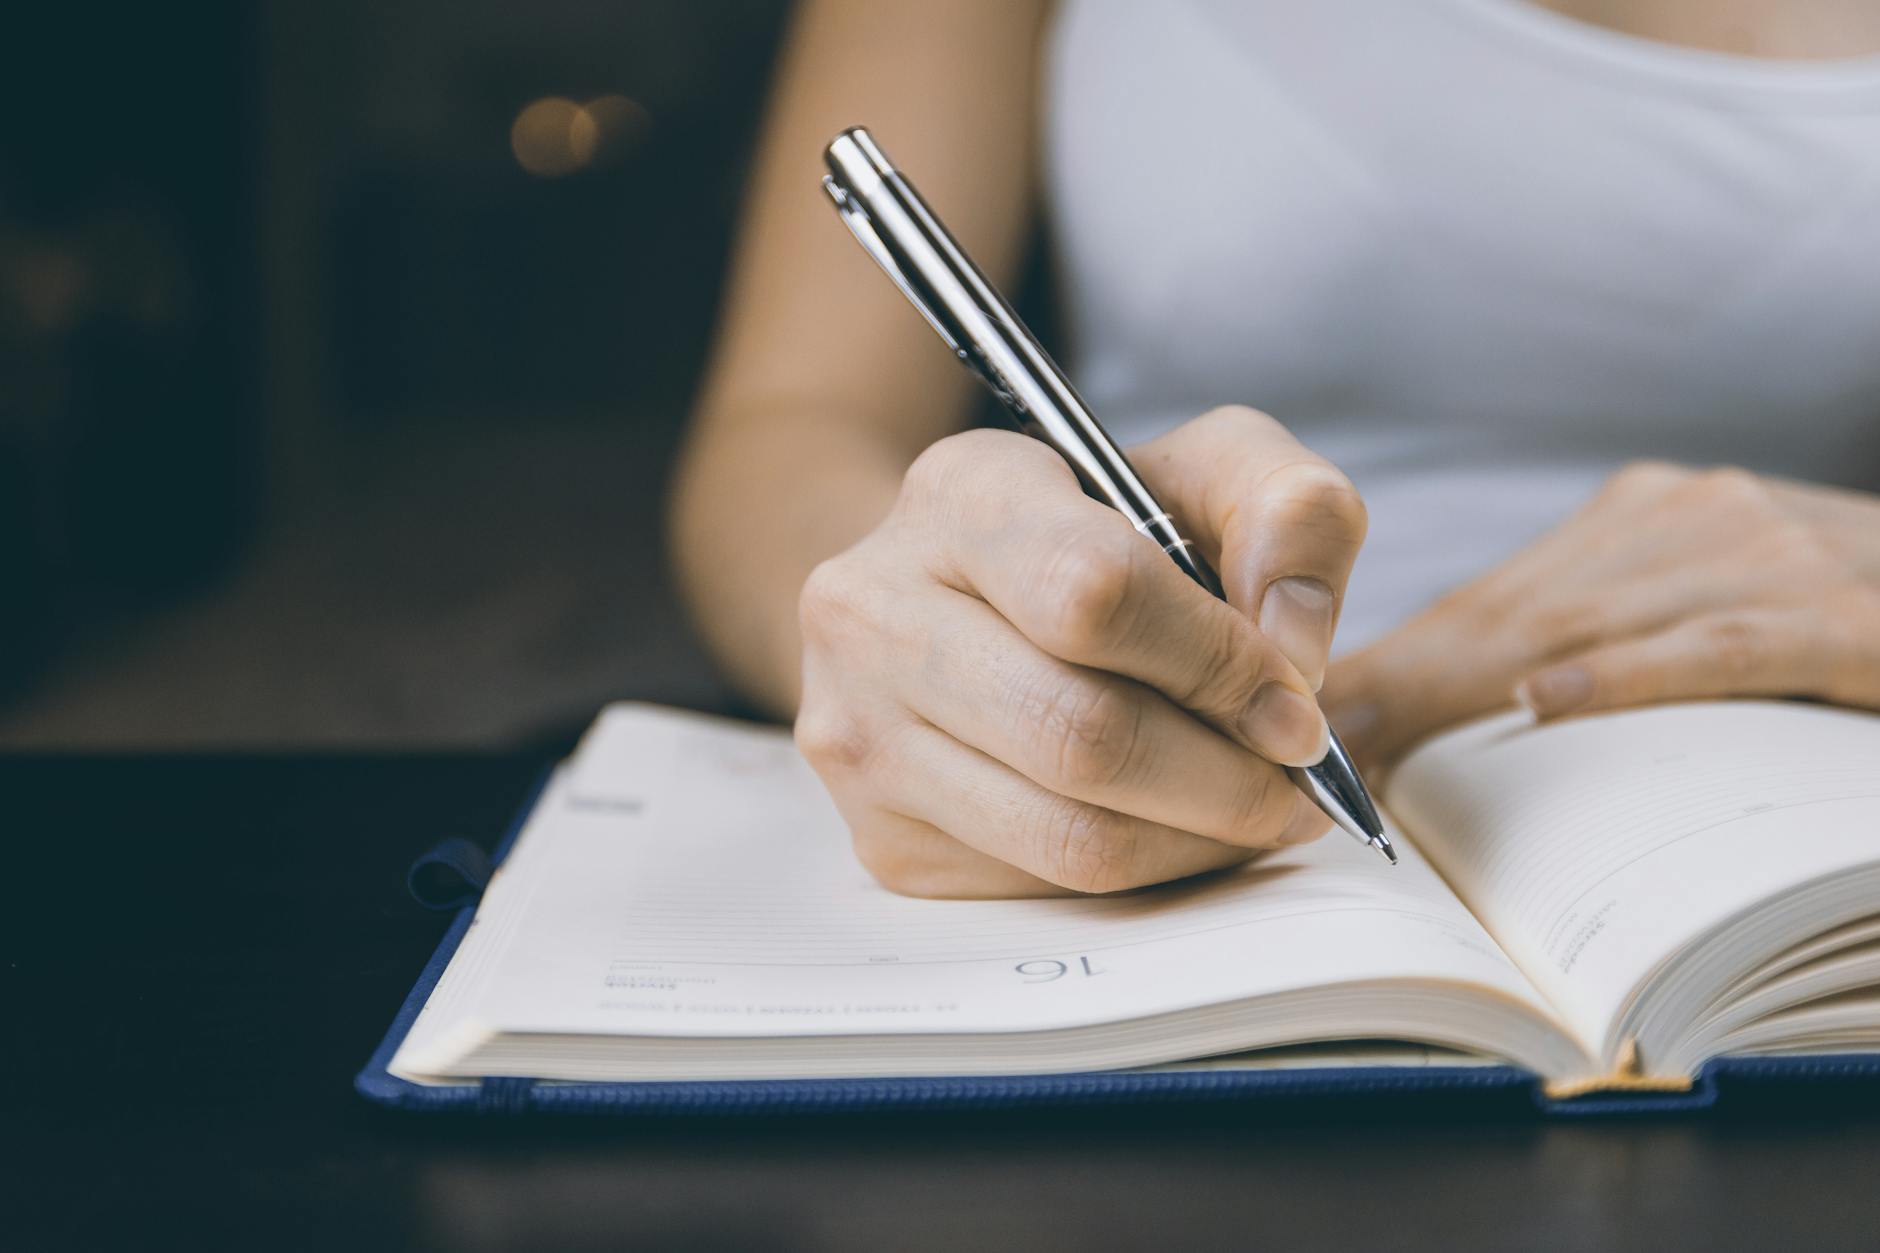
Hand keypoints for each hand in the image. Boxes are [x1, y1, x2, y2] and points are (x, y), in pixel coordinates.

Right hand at [795, 406, 1367, 896]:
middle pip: (1082, 734)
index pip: (1094, 592)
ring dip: (1199, 840)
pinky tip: (1174, 826)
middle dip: (1226, 776)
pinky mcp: (882, 840)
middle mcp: (874, 610)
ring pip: (1069, 835)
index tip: (1294, 705)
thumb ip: (1290, 514)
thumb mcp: (1208, 476)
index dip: (1218, 663)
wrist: (959, 602)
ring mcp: (862, 735)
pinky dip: (1144, 873)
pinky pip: (1045, 889)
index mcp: (961, 493)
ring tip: (1253, 808)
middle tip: (1294, 781)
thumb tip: (1294, 648)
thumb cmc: (1103, 538)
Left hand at [1322, 462, 1879, 769]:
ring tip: (1371, 744)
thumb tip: (1486, 717)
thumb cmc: (1843, 616)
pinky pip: (1720, 644)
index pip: (1495, 600)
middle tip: (1300, 744)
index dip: (1396, 662)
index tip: (1305, 720)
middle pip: (1514, 611)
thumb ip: (1613, 637)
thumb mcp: (1714, 601)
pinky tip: (1549, 699)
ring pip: (1591, 624)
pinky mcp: (1847, 611)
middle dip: (1400, 682)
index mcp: (1646, 522)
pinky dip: (1632, 673)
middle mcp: (1689, 519)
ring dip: (1469, 689)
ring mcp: (1767, 554)